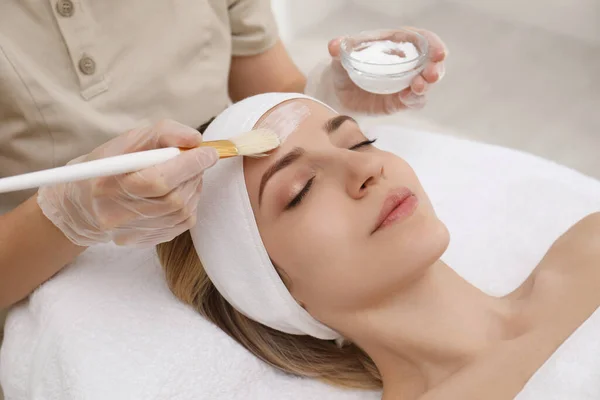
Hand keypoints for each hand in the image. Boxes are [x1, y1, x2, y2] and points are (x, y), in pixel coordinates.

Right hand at [37, 120, 217, 246]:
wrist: (84, 204)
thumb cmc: (109, 166)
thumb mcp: (128, 141)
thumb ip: (163, 134)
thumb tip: (196, 139)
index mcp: (108, 184)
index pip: (158, 180)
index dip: (189, 165)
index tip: (208, 152)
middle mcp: (118, 214)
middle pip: (174, 198)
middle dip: (194, 174)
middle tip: (199, 159)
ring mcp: (133, 232)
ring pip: (183, 211)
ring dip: (194, 187)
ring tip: (187, 173)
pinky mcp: (145, 241)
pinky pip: (182, 223)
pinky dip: (190, 203)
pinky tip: (181, 191)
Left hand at [307, 28, 447, 114]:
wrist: (337, 95)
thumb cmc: (343, 70)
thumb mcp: (340, 58)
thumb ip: (340, 50)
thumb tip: (335, 45)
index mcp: (395, 44)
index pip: (420, 39)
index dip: (432, 43)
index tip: (438, 52)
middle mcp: (405, 62)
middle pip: (430, 62)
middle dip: (436, 67)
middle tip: (431, 74)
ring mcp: (405, 82)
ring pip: (426, 82)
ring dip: (426, 84)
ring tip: (417, 87)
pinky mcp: (401, 101)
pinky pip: (415, 101)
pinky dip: (414, 100)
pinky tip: (405, 98)